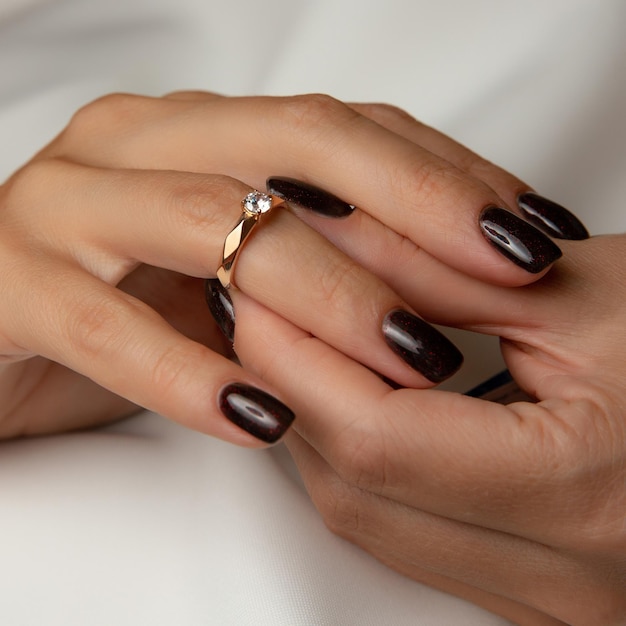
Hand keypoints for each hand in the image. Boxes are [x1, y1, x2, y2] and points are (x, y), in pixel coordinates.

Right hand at [0, 92, 559, 442]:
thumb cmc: (120, 292)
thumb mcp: (224, 261)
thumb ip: (304, 251)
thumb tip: (426, 279)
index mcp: (194, 130)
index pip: (340, 129)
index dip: (442, 175)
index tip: (527, 230)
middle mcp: (132, 145)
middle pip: (293, 148)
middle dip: (413, 209)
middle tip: (506, 269)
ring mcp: (62, 206)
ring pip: (209, 226)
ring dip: (323, 297)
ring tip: (411, 360)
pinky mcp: (8, 284)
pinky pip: (108, 327)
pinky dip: (192, 376)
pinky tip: (266, 416)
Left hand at [232, 229, 625, 624]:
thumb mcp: (572, 289)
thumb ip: (436, 270)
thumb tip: (325, 236)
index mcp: (580, 491)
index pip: (376, 437)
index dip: (298, 360)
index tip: (256, 296)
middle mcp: (563, 577)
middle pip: (355, 487)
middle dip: (292, 392)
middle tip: (262, 313)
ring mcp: (547, 599)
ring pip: (367, 517)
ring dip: (318, 428)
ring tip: (299, 346)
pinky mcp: (532, 590)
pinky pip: (402, 531)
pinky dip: (359, 463)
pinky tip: (350, 399)